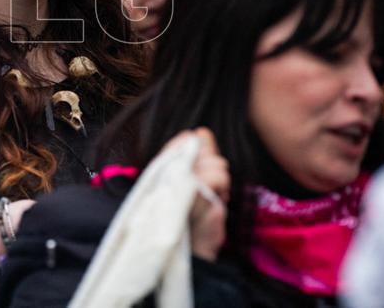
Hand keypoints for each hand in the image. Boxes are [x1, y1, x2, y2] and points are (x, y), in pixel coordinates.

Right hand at [161, 128, 229, 260]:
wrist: (193, 253)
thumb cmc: (193, 218)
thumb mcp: (198, 180)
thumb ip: (200, 154)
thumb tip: (202, 131)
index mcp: (162, 166)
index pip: (187, 139)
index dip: (201, 151)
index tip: (199, 174)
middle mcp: (165, 169)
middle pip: (204, 148)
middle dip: (214, 169)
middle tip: (207, 191)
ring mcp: (177, 179)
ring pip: (216, 162)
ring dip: (220, 183)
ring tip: (209, 199)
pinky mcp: (192, 190)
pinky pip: (218, 175)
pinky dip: (221, 189)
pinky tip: (214, 202)